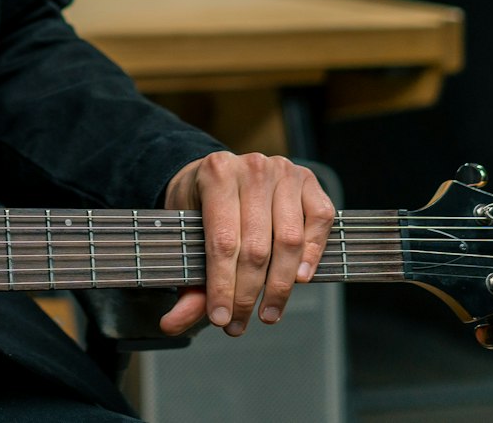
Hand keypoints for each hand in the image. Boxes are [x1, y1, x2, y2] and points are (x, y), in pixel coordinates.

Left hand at [158, 151, 334, 336]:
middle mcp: (252, 168)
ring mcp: (284, 171)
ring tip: (267, 313)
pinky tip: (299, 279)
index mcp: (216, 174)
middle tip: (239, 324)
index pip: (223, 242)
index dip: (223, 286)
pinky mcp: (309, 181)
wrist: (222, 172)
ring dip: (280, 286)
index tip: (220, 319)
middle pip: (256, 247)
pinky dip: (312, 254)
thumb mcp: (186, 234)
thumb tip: (172, 325)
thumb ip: (187, 281)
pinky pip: (319, 222)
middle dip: (248, 294)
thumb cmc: (203, 204)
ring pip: (289, 240)